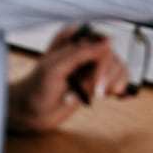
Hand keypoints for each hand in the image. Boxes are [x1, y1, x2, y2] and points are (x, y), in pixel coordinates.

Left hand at [7, 25, 129, 133]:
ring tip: (95, 94)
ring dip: (112, 83)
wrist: (32, 112)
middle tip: (96, 92)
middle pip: (112, 55)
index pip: (100, 42)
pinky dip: (119, 86)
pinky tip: (110, 94)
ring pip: (118, 66)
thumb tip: (106, 42)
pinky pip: (120, 77)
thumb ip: (80, 54)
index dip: (103, 62)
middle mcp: (85, 49)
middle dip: (107, 75)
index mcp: (73, 40)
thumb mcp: (54, 69)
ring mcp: (92, 65)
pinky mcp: (98, 79)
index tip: (97, 82)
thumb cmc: (37, 89)